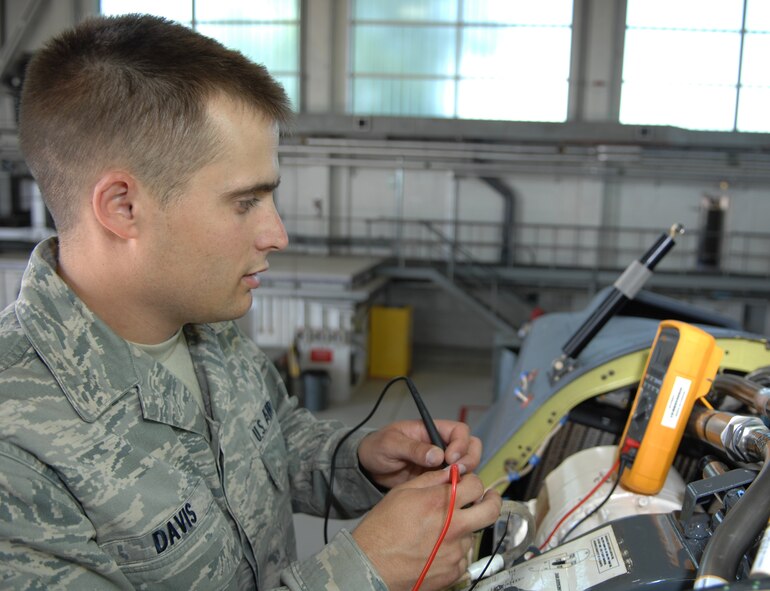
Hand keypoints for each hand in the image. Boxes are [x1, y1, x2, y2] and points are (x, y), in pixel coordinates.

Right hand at [352, 468, 501, 590]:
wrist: (372, 565)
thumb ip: (431, 479)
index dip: (472, 481)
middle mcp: (454, 526)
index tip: (468, 484)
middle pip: (491, 510)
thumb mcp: (402, 492)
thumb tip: (451, 472)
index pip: (476, 485)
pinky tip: (437, 549)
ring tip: (442, 531)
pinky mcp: (454, 570)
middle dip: (493, 500)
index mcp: (441, 502)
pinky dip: (455, 550)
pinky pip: (464, 556)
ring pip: (474, 533)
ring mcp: (456, 551)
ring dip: (465, 528)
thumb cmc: (382, 529)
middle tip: (488, 498)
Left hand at [358, 419, 481, 489]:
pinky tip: (447, 493)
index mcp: (431, 430)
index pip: (459, 431)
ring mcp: (441, 462)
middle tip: (457, 472)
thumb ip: (413, 448)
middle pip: (470, 447)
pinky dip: (456, 486)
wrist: (368, 468)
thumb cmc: (377, 447)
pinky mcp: (437, 478)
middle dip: (469, 459)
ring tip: (451, 483)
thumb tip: (438, 455)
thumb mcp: (391, 444)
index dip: (460, 443)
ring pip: (466, 465)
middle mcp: (440, 444)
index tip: (450, 458)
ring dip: (465, 474)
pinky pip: (455, 481)